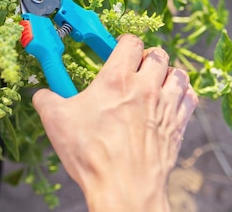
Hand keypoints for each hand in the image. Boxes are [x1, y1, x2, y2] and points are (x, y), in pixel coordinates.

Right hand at [32, 34, 198, 211]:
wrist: (124, 188)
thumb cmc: (91, 154)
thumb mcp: (56, 120)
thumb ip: (46, 99)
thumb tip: (41, 94)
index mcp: (117, 79)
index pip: (130, 43)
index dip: (122, 42)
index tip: (114, 49)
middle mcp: (146, 88)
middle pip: (158, 54)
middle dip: (145, 56)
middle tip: (133, 67)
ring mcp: (166, 107)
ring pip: (178, 74)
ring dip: (166, 73)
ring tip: (154, 81)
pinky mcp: (178, 126)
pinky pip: (190, 98)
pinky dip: (182, 94)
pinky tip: (170, 100)